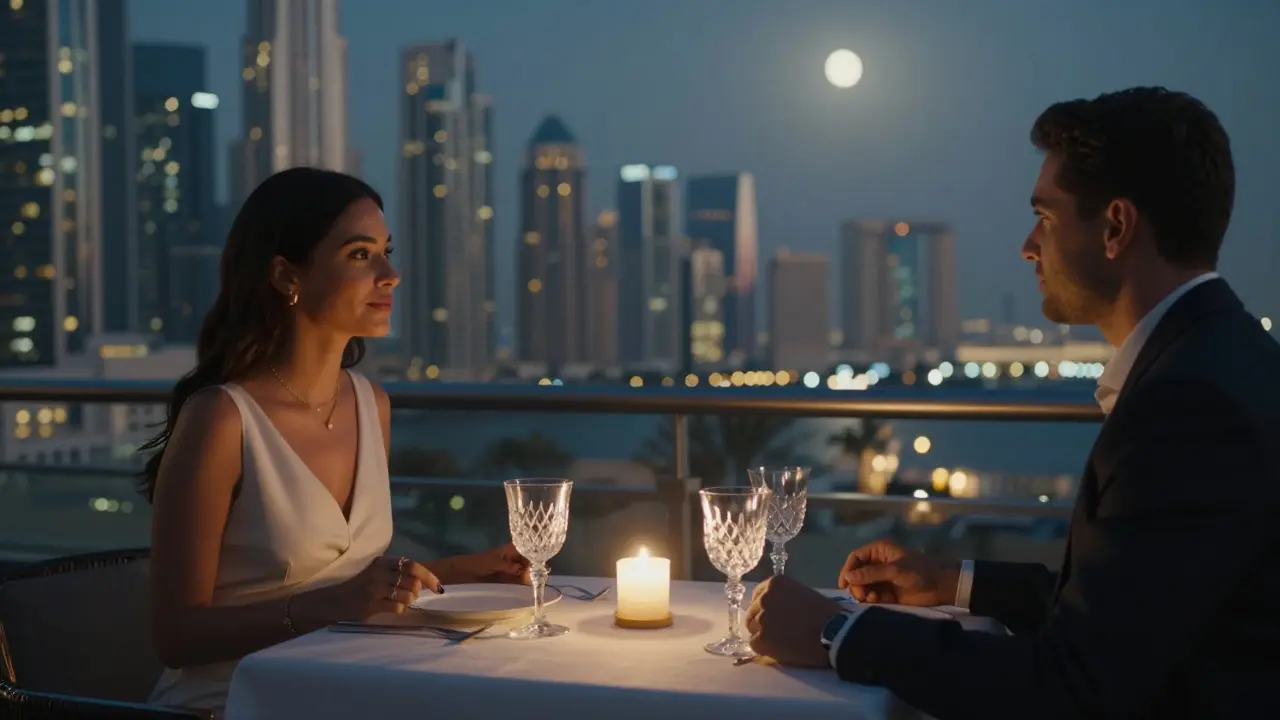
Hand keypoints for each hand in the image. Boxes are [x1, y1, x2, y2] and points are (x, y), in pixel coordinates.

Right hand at [298, 555, 440, 625]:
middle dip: (417, 591)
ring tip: (397, 602)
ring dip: (408, 602)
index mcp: (383, 562)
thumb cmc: (359, 586)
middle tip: (410, 595)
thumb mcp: (377, 572)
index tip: (439, 587)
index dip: (429, 577)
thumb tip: (424, 582)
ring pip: (408, 596)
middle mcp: (380, 572)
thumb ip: (397, 573)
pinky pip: (398, 608)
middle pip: (413, 582)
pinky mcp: (372, 604)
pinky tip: (390, 608)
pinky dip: (399, 610)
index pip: (413, 566)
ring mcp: (375, 588)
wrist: (334, 600)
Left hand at [441, 542, 530, 584]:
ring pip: (527, 573)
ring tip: (535, 584)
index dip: (535, 558)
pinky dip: (525, 585)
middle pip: (530, 563)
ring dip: (532, 578)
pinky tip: (529, 589)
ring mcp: (512, 570)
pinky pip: (520, 582)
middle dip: (535, 570)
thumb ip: (509, 567)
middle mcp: (515, 559)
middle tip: (537, 578)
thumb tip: (525, 571)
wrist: (463, 573)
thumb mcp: (493, 563)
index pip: (529, 552)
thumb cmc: (477, 563)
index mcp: (512, 550)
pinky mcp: (509, 580)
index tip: (540, 568)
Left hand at [745, 576, 843, 667]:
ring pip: (753, 629)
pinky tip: (782, 650)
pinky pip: (756, 645)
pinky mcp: (761, 639)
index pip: (757, 595)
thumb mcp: (803, 594)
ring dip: (764, 636)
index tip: (774, 617)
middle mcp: (764, 597)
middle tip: (779, 632)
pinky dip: (766, 649)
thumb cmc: (826, 613)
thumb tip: (777, 610)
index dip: (765, 608)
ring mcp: (761, 618)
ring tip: (783, 642)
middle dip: (763, 622)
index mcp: (774, 583)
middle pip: (752, 612)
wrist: (835, 633)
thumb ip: (785, 598)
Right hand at [837, 539, 958, 606]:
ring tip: (869, 599)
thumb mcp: (895, 569)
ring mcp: (882, 579)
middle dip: (856, 584)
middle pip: (857, 573)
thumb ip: (871, 573)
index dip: (848, 570)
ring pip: (863, 586)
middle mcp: (878, 563)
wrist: (941, 586)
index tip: (844, 584)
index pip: (856, 558)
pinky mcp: (887, 593)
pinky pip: (872, 596)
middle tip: (860, 595)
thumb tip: (849, 578)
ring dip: (863, 593)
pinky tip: (876, 602)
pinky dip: (871, 600)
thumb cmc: (919, 571)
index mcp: (879, 551)